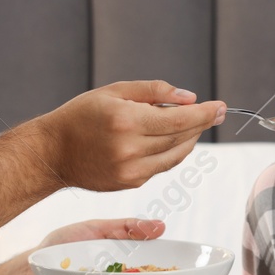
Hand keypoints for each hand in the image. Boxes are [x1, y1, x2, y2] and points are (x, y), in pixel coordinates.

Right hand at [30, 81, 224, 191]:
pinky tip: (171, 139)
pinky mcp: (131, 183)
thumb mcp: (114, 91)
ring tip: (194, 124)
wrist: (53, 152)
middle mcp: (130, 148)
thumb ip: (154, 91)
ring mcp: (131, 170)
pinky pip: (162, 165)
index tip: (221, 107)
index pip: (178, 119)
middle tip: (216, 112)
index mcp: (127, 120)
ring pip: (176, 155)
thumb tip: (189, 98)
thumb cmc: (82, 115)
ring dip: (190, 139)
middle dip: (202, 123)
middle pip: (181, 137)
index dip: (204, 113)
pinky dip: (172, 151)